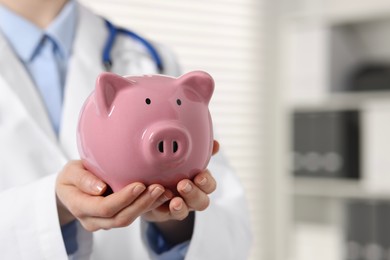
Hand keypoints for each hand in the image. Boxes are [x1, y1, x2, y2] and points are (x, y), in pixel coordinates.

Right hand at [55, 160, 170, 230]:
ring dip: (148, 206)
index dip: (124, 198)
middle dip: (142, 204)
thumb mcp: (70, 172)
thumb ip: (82, 179)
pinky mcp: (115, 218)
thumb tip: (100, 188)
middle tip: (158, 188)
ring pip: (129, 219)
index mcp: (80, 207)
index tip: (139, 185)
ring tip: (164, 191)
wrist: (69, 190)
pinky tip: (160, 196)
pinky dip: (147, 206)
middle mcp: (93, 220)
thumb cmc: (71, 178)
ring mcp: (104, 222)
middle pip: (121, 218)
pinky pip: (132, 215)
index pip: (105, 207)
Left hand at [141, 140, 218, 244]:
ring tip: (174, 201)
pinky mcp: (164, 214)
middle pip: (201, 201)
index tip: (199, 176)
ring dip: (180, 206)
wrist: (154, 187)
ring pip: (185, 211)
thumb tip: (215, 144)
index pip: (209, 185)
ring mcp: (179, 207)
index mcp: (199, 184)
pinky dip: (163, 209)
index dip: (206, 182)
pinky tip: (158, 203)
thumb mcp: (186, 160)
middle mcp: (191, 197)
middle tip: (183, 185)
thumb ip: (199, 153)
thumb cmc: (175, 170)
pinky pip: (165, 215)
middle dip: (193, 193)